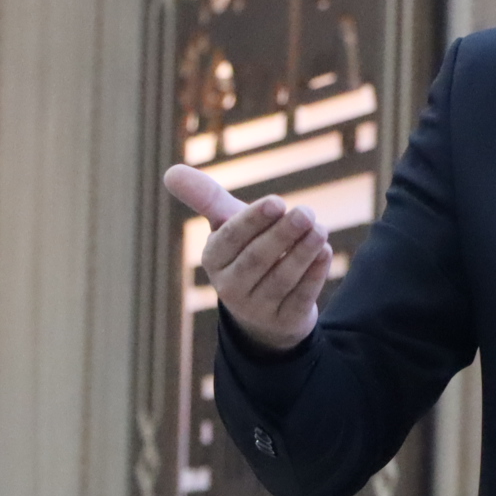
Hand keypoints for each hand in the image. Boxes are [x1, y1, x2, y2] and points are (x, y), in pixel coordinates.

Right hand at [163, 163, 332, 352]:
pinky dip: (314, 275)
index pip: (230, 238)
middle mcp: (230, 288)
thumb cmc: (245, 252)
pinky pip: (301, 298)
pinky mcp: (285, 322)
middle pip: (257, 259)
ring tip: (320, 229)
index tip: (277, 201)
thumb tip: (170, 172)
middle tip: (306, 213)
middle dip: (282, 235)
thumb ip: (206, 198)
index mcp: (214, 259)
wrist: (266, 308)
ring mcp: (258, 309)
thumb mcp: (227, 225)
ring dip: (303, 253)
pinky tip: (325, 253)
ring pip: (281, 279)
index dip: (254, 220)